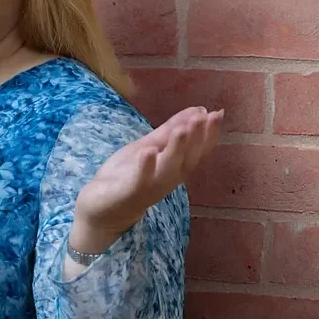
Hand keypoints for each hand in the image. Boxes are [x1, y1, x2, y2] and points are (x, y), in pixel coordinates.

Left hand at [72, 106, 223, 249]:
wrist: (100, 208)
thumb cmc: (127, 175)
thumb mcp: (149, 146)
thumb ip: (171, 131)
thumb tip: (198, 110)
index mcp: (175, 167)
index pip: (197, 150)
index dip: (209, 134)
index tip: (218, 114)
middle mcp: (168, 179)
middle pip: (187, 159)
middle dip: (196, 139)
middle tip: (204, 117)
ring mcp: (150, 187)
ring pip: (168, 169)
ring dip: (176, 149)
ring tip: (182, 130)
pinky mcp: (130, 193)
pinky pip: (140, 181)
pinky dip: (146, 167)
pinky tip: (148, 152)